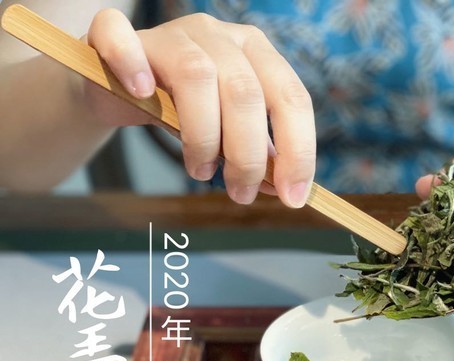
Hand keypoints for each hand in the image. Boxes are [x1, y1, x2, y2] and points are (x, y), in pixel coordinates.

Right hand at [82, 9, 314, 206]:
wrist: (118, 89)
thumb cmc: (183, 111)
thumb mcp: (227, 133)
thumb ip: (257, 154)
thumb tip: (286, 190)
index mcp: (256, 54)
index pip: (291, 97)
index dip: (298, 149)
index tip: (292, 197)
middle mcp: (219, 35)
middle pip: (246, 93)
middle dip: (249, 155)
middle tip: (241, 193)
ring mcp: (171, 32)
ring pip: (197, 76)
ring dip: (203, 136)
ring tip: (200, 171)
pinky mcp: (116, 35)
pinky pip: (121, 36)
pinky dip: (131, 64)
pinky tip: (142, 95)